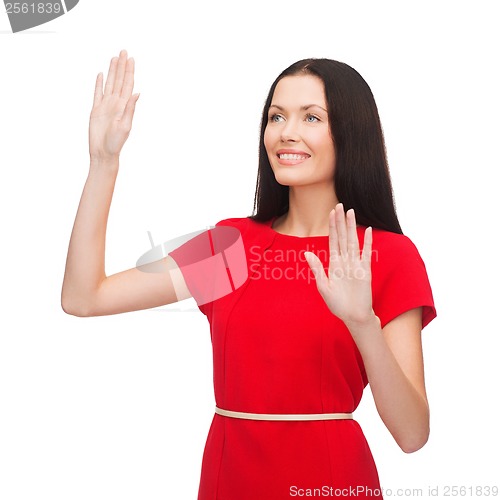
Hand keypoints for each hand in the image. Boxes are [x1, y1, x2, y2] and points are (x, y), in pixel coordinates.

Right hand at [89, 49, 139, 162]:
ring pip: (109, 84)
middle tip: (124, 51)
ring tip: (114, 58)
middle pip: (119, 80)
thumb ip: (130, 109)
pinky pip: (97, 93)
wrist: (103, 152)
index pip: (127, 84)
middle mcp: (116, 104)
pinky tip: (101, 75)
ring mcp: (106, 106)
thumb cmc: (115, 143)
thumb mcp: (125, 126)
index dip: (129, 71)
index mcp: (124, 106)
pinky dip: (99, 83)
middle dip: (122, 66)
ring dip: (112, 71)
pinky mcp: (96, 110)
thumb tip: (137, 93)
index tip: (131, 59)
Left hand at [304, 203, 375, 328]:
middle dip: (340, 221)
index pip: (333, 240)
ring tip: (351, 212)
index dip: (332, 226)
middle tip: (339, 204)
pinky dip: (367, 241)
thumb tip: (306, 252)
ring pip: (353, 241)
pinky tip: (368, 229)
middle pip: (343, 237)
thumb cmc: (338, 304)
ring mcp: (356, 265)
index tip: (331, 212)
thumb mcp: (323, 286)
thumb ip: (317, 268)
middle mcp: (345, 261)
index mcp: (334, 264)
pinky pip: (366, 253)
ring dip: (352, 227)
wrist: (353, 316)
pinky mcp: (365, 271)